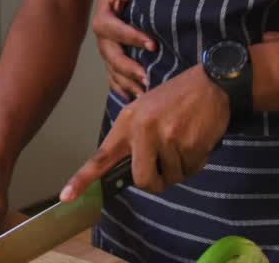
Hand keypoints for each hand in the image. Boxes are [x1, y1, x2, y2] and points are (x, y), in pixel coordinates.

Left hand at [62, 65, 227, 198]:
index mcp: (128, 123)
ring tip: (185, 141)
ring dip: (180, 167)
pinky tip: (197, 140)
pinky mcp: (189, 145)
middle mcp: (143, 131)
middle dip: (155, 182)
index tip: (66, 196)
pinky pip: (190, 170)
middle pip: (142, 180)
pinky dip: (196, 162)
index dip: (83, 179)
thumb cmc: (176, 98)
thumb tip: (133, 172)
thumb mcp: (146, 109)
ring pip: (171, 177)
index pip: (102, 156)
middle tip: (165, 170)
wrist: (212, 83)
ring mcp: (167, 138)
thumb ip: (135, 138)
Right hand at [92, 0, 153, 99]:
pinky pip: (113, 77)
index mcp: (104, 14)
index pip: (112, 28)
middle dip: (127, 67)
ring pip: (112, 70)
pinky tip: (132, 97)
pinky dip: (122, 88)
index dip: (130, 37)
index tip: (152, 43)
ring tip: (144, 92)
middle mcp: (103, 36)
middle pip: (110, 55)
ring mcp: (107, 49)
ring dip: (127, 82)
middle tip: (146, 76)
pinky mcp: (114, 57)